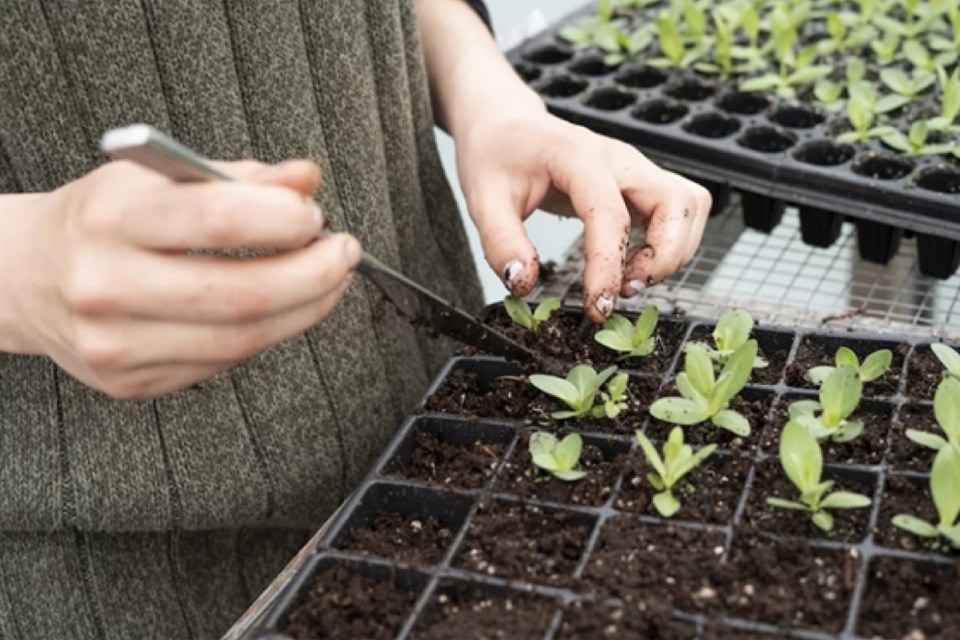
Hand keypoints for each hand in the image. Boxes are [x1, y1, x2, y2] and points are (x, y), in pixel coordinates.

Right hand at [1, 160, 359, 398]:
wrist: (22, 276)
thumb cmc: (101, 219)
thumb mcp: (159, 178)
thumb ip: (240, 177)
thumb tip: (307, 179)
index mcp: (112, 218)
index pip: (218, 219)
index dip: (285, 219)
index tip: (315, 215)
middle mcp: (106, 284)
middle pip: (241, 294)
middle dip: (314, 275)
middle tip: (344, 255)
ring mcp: (115, 343)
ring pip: (240, 340)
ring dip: (304, 310)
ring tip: (327, 282)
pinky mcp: (130, 382)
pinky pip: (221, 364)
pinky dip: (264, 335)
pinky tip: (279, 310)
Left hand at [456, 109, 710, 323]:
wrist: (505, 125)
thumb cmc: (495, 156)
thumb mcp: (482, 198)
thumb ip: (501, 243)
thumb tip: (524, 283)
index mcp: (577, 155)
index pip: (610, 213)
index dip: (609, 265)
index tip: (597, 305)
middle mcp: (619, 158)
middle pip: (679, 202)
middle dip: (664, 257)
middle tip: (625, 289)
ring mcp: (635, 169)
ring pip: (689, 207)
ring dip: (673, 252)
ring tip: (629, 279)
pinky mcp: (640, 184)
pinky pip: (679, 213)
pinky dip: (669, 245)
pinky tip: (630, 265)